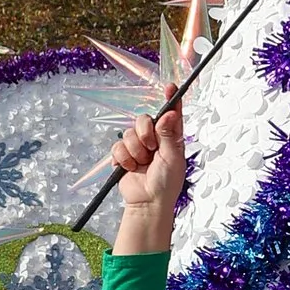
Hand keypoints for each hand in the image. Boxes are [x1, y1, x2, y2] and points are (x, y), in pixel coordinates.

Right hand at [110, 99, 184, 252]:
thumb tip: (170, 112)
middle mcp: (154, 139)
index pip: (171, 114)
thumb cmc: (166, 184)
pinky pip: (117, 146)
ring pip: (128, 133)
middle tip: (150, 148)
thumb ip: (169, 134)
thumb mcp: (172, 158)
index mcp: (170, 138)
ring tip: (141, 164)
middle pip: (144, 119)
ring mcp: (138, 147)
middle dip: (144, 133)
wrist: (148, 203)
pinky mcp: (124, 156)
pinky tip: (131, 168)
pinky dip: (123, 158)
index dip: (171, 99)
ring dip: (134, 150)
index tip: (170, 86)